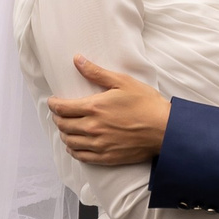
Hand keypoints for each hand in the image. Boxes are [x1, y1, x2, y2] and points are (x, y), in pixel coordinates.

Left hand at [48, 57, 171, 164]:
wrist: (165, 130)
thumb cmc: (146, 103)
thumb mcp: (122, 82)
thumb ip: (96, 72)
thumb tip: (77, 60)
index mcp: (94, 107)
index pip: (62, 108)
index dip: (53, 104)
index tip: (53, 101)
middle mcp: (92, 128)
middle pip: (63, 125)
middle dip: (58, 118)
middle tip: (60, 113)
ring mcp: (98, 145)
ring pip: (69, 141)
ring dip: (64, 133)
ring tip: (67, 127)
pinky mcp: (106, 157)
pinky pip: (81, 156)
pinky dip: (73, 150)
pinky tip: (75, 145)